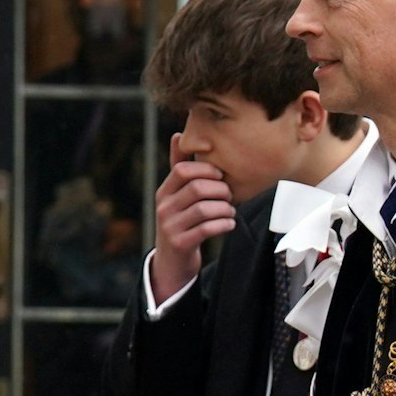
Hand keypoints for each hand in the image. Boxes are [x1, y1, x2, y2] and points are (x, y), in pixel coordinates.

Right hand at [150, 133, 233, 301]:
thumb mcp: (176, 195)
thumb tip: (177, 134)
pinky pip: (207, 229)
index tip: (220, 176)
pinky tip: (229, 224)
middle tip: (230, 196)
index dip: (206, 170)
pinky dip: (224, 225)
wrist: (172, 261)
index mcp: (164, 192)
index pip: (182, 170)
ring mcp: (171, 226)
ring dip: (225, 209)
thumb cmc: (181, 221)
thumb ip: (179, 167)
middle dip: (221, 190)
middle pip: (197, 188)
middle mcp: (164, 207)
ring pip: (204, 209)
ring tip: (230, 211)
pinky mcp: (181, 243)